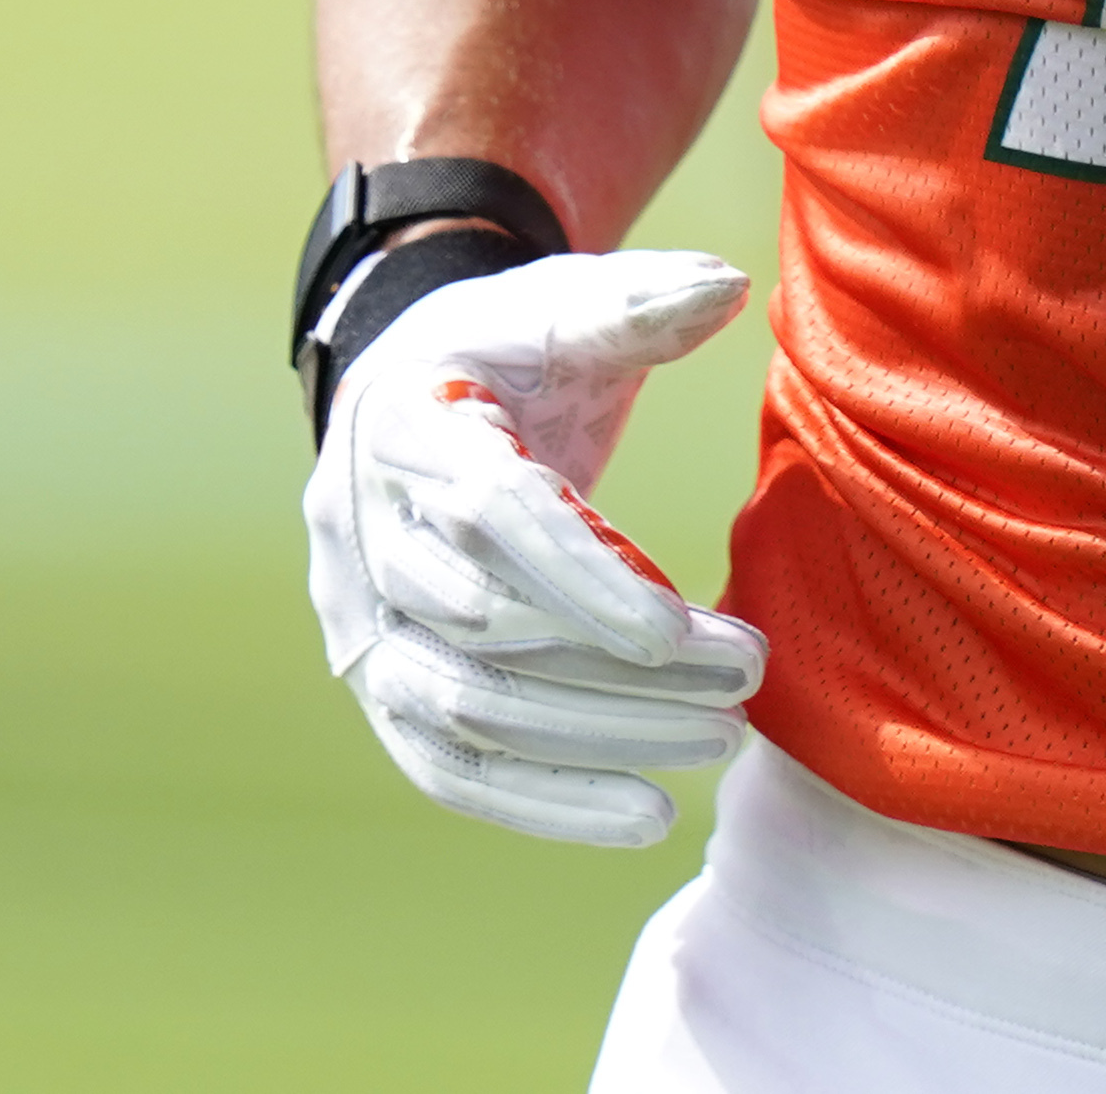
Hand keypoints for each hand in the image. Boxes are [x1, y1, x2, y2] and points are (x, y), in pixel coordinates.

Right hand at [301, 246, 764, 843]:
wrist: (407, 397)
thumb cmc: (502, 351)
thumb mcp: (559, 308)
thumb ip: (637, 303)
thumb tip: (726, 289)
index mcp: (403, 427)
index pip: (488, 517)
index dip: (581, 580)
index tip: (681, 630)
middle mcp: (362, 531)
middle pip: (487, 628)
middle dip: (620, 667)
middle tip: (746, 676)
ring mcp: (359, 619)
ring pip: (467, 709)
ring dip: (596, 741)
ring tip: (718, 743)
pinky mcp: (378, 682)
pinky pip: (446, 768)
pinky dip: (542, 804)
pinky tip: (645, 817)